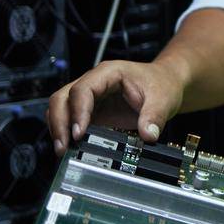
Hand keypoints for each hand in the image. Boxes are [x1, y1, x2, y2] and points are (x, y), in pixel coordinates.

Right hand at [47, 58, 185, 154]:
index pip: (82, 89)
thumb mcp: (164, 99)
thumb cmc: (162, 84)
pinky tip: (70, 148)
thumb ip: (155, 117)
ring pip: (60, 108)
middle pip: (62, 98)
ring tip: (63, 151)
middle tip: (64, 146)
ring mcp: (90, 97)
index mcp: (109, 73)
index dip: (78, 111)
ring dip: (58, 128)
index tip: (79, 133)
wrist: (165, 83)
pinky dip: (66, 133)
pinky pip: (70, 120)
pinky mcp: (91, 111)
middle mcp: (94, 82)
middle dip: (59, 122)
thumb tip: (148, 136)